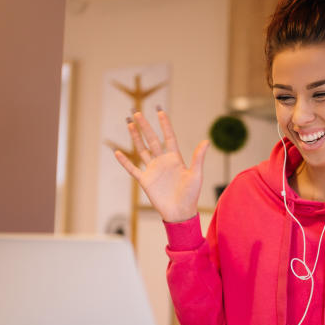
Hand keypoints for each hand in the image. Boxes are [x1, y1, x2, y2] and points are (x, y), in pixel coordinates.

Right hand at [113, 107, 208, 222]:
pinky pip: (133, 169)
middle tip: (137, 113)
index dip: (164, 125)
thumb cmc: (191, 195)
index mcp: (175, 158)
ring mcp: (153, 170)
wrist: (180, 212)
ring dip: (135, 138)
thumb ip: (198, 158)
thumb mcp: (196, 175)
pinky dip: (125, 161)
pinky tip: (117, 152)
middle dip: (145, 127)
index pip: (168, 137)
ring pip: (141, 150)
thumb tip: (207, 141)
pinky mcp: (145, 180)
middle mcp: (162, 161)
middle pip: (152, 140)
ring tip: (129, 125)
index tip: (160, 111)